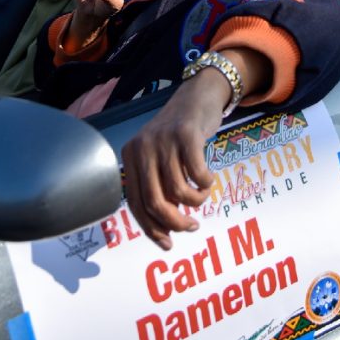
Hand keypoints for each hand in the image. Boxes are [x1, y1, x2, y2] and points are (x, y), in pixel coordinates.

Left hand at [121, 69, 229, 249]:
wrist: (197, 95)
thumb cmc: (178, 135)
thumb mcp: (158, 157)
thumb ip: (157, 186)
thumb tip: (164, 230)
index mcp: (130, 156)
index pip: (135, 203)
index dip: (151, 229)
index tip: (168, 244)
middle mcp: (143, 147)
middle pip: (155, 201)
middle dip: (175, 222)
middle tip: (191, 226)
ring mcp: (164, 140)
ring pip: (178, 191)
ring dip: (195, 202)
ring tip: (202, 195)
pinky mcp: (187, 134)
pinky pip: (197, 174)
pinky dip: (205, 184)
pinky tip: (208, 179)